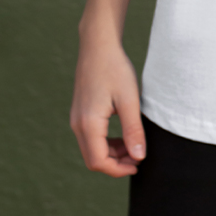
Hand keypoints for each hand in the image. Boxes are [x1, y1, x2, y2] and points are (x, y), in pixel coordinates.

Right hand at [69, 30, 146, 176]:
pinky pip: (91, 138)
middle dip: (116, 164)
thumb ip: (133, 130)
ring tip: (133, 147)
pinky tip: (123, 136)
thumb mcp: (129, 100)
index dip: (118, 169)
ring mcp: (76, 119)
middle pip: (93, 159)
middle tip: (138, 158)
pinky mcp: (80, 114)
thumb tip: (139, 157)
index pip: (99, 161)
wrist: (98, 46)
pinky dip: (106, 143)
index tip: (138, 164)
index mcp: (88, 123)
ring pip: (91, 149)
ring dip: (112, 154)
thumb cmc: (115, 69)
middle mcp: (77, 125)